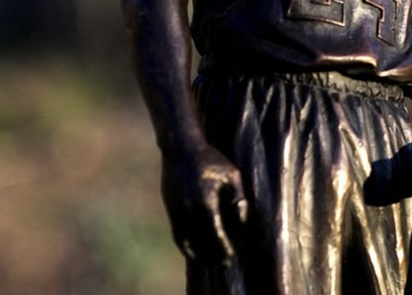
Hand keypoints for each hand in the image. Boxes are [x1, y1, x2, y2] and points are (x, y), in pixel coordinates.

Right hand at [160, 143, 248, 264]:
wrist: (180, 149)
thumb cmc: (211, 159)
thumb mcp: (232, 174)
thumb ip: (239, 197)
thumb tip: (240, 220)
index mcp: (205, 200)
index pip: (215, 232)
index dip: (223, 246)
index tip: (231, 255)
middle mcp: (188, 208)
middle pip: (200, 240)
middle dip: (212, 255)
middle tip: (223, 263)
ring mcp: (176, 209)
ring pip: (186, 241)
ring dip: (197, 254)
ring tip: (210, 263)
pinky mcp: (170, 208)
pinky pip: (177, 233)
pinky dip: (185, 245)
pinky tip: (194, 251)